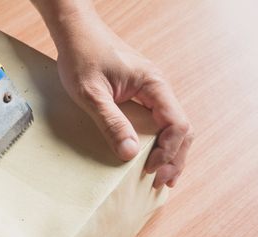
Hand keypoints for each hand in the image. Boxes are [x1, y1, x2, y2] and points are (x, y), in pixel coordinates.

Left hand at [54, 16, 193, 188]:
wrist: (75, 32)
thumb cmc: (82, 56)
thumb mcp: (92, 93)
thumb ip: (111, 122)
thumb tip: (129, 154)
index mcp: (154, 85)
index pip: (177, 124)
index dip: (167, 151)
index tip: (149, 169)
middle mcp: (159, 88)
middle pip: (182, 129)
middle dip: (175, 158)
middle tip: (162, 183)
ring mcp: (152, 92)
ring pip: (173, 127)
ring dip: (171, 153)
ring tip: (163, 177)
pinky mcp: (141, 96)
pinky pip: (159, 122)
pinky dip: (161, 143)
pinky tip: (154, 158)